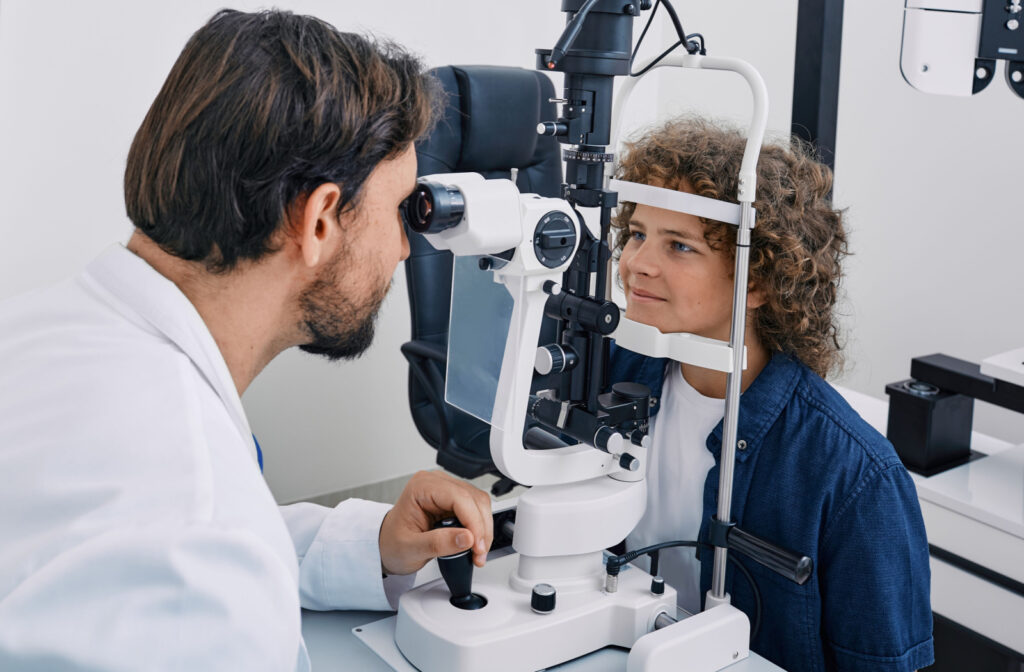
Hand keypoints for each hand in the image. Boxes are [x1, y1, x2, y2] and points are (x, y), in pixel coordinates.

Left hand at [378, 471, 492, 575]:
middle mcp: (437, 483)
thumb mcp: (410, 548)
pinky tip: (475, 544)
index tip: (477, 546)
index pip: (459, 497)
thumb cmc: (392, 542)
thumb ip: (438, 543)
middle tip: (479, 554)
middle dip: (481, 528)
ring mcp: (447, 490)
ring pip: (479, 503)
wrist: (387, 545)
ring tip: (477, 552)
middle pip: (474, 499)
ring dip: (483, 529)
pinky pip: (477, 510)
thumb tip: (467, 538)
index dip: (473, 522)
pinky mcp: (455, 501)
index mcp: (422, 487)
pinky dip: (480, 528)